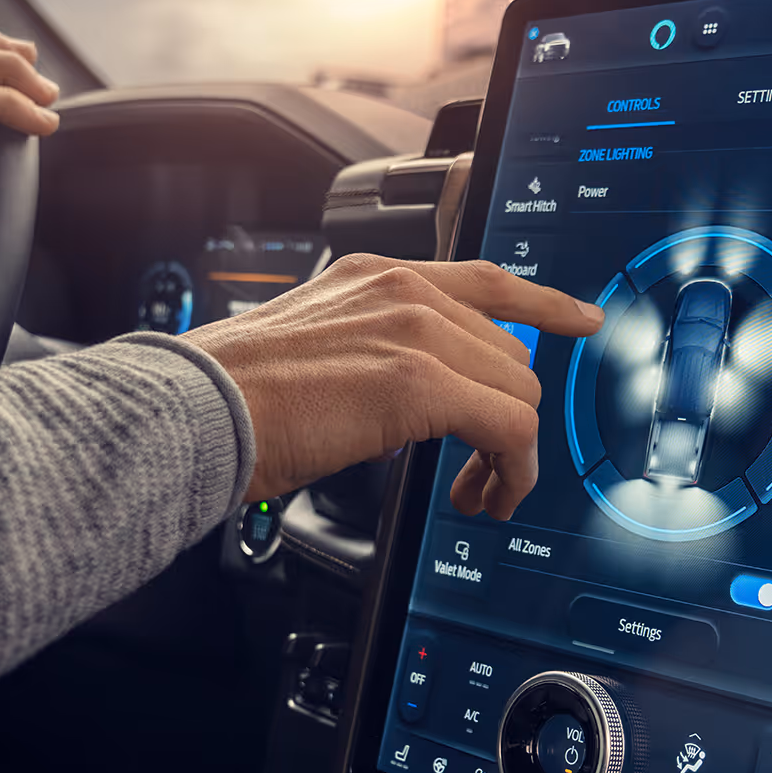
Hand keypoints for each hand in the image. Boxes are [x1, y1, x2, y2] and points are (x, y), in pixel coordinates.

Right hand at [181, 254, 605, 519]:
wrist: (191, 411)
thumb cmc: (231, 397)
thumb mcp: (311, 349)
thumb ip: (370, 352)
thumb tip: (410, 399)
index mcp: (376, 273)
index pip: (486, 279)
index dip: (544, 304)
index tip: (580, 321)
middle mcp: (401, 289)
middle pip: (510, 354)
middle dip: (508, 420)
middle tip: (481, 475)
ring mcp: (413, 329)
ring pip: (517, 393)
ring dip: (510, 455)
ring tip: (477, 496)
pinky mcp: (416, 382)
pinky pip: (508, 428)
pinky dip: (511, 472)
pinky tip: (485, 499)